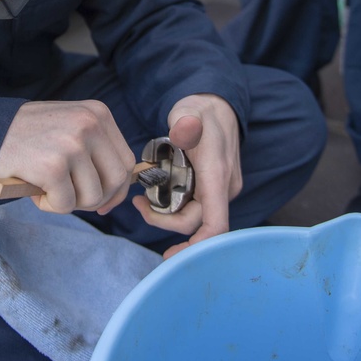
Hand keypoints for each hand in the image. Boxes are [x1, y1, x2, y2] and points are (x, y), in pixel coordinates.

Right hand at [0, 100, 135, 214]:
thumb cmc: (28, 136)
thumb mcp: (69, 127)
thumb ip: (95, 149)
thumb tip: (119, 190)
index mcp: (98, 113)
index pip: (126, 161)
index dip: (118, 188)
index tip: (103, 199)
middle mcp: (89, 124)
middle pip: (116, 180)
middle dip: (97, 199)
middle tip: (73, 199)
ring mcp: (72, 144)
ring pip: (92, 196)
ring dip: (69, 201)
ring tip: (47, 187)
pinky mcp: (53, 166)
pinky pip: (65, 204)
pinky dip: (50, 205)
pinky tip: (35, 189)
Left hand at [132, 94, 241, 258]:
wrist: (216, 105)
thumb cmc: (200, 110)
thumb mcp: (190, 112)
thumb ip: (186, 123)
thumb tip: (184, 128)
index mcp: (217, 176)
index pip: (214, 225)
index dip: (195, 247)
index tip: (170, 255)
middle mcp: (222, 188)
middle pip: (194, 224)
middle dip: (164, 220)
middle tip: (138, 203)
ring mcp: (218, 189)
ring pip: (191, 216)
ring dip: (166, 213)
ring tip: (142, 198)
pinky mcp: (211, 188)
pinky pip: (191, 207)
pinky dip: (172, 206)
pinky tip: (155, 195)